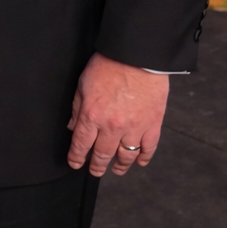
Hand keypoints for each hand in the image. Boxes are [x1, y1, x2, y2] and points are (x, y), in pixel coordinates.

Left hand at [67, 53, 168, 176]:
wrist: (137, 56)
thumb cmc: (108, 65)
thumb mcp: (83, 84)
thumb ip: (77, 108)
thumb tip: (73, 127)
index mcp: (92, 115)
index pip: (81, 145)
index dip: (77, 158)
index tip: (75, 164)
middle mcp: (112, 126)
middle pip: (102, 154)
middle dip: (97, 166)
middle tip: (95, 171)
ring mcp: (134, 127)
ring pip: (126, 155)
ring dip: (120, 166)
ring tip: (116, 170)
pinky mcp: (153, 124)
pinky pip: (148, 148)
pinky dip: (144, 158)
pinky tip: (139, 162)